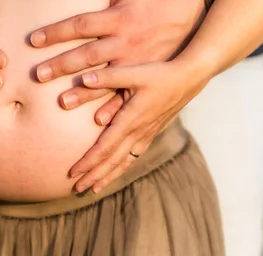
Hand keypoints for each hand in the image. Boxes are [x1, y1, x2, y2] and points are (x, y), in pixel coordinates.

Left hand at [30, 0, 206, 121]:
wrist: (190, 13)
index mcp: (119, 18)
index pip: (81, 25)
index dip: (56, 31)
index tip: (33, 40)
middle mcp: (126, 42)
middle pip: (88, 55)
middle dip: (62, 65)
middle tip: (38, 75)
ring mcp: (137, 62)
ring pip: (106, 80)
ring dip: (84, 93)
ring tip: (62, 102)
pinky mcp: (145, 76)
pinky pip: (128, 95)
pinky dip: (114, 108)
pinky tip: (99, 121)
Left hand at [69, 60, 209, 192]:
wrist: (189, 78)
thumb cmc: (160, 73)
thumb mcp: (133, 72)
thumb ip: (107, 77)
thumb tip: (84, 78)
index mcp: (131, 120)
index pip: (105, 148)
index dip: (88, 162)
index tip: (73, 173)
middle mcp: (139, 132)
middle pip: (112, 162)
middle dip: (93, 176)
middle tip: (76, 189)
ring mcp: (147, 134)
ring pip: (124, 162)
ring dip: (107, 176)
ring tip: (93, 189)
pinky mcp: (152, 131)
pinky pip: (134, 156)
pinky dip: (122, 167)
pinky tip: (116, 171)